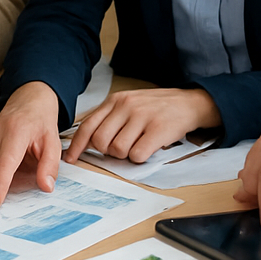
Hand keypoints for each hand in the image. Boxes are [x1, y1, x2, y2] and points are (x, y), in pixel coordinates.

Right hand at [0, 81, 62, 209]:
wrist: (29, 105)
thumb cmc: (40, 124)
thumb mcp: (54, 144)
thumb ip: (50, 166)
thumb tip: (46, 186)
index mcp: (17, 131)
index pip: (5, 162)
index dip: (0, 184)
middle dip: (6, 183)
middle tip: (22, 174)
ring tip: (13, 166)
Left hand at [62, 88, 217, 163]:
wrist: (189, 103)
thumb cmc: (156, 108)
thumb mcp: (129, 104)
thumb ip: (109, 119)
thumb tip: (88, 142)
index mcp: (116, 100)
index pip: (88, 125)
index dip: (77, 145)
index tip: (71, 159)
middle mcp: (126, 106)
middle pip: (101, 141)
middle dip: (108, 152)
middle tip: (123, 147)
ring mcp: (142, 116)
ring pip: (118, 150)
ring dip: (127, 154)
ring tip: (139, 143)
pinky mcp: (158, 129)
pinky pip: (137, 154)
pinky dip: (141, 157)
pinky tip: (149, 147)